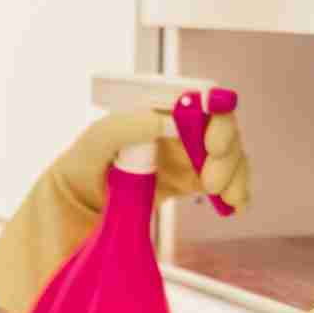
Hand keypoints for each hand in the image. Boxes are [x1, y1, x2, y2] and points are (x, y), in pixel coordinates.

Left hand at [0, 110, 253, 312]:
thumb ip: (120, 127)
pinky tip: (233, 206)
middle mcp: (177, 130)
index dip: (215, 118)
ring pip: (229, 156)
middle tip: (214, 182)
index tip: (211, 144)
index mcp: (157, 112)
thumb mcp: (92, 144)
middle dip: (228, 153)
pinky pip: (224, 182)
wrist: (76, 209)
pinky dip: (235, 192)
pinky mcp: (190, 182)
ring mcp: (186, 156)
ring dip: (237, 174)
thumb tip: (159, 120)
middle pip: (221, 130)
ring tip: (227, 199)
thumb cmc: (81, 168)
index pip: (200, 102)